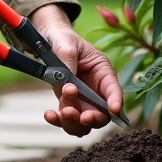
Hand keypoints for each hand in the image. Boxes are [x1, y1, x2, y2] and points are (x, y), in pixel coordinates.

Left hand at [30, 4, 123, 136]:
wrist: (46, 41)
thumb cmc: (62, 39)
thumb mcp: (66, 45)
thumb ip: (68, 62)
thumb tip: (68, 84)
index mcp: (102, 72)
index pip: (113, 89)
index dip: (116, 101)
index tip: (114, 109)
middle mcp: (96, 90)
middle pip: (102, 114)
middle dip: (93, 118)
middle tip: (82, 116)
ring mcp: (82, 99)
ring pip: (84, 122)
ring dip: (74, 122)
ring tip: (62, 113)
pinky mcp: (68, 104)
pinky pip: (66, 119)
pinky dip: (59, 121)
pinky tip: (49, 114)